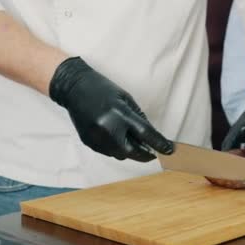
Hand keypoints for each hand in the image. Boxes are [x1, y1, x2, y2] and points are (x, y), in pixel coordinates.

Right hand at [49, 57, 173, 161]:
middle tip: (153, 153)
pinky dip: (116, 149)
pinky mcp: (89, 143)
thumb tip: (151, 137)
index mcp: (119, 114)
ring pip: (120, 155)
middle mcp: (107, 129)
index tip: (169, 150)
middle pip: (132, 152)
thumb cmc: (103, 89)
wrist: (74, 88)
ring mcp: (96, 138)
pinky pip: (108, 153)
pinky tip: (116, 138)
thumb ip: (139, 118)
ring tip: (133, 142)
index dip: (159, 143)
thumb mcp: (126, 99)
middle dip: (145, 155)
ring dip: (130, 152)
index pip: (145, 133)